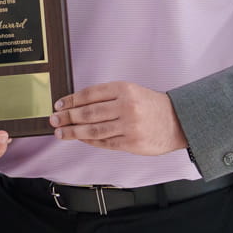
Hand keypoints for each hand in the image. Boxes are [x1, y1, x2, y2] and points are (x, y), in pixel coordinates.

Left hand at [50, 82, 187, 155]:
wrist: (178, 121)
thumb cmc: (152, 106)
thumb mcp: (132, 92)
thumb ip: (108, 97)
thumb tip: (78, 105)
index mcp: (124, 89)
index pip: (90, 94)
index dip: (71, 100)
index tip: (59, 104)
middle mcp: (126, 106)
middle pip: (88, 112)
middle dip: (67, 117)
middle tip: (53, 119)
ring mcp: (129, 126)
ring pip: (93, 129)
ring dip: (73, 132)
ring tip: (60, 132)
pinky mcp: (131, 143)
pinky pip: (104, 142)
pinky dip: (89, 141)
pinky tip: (80, 139)